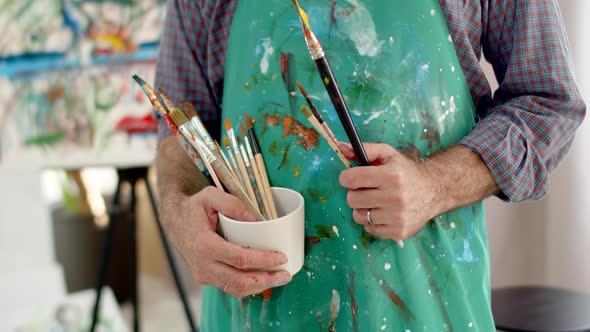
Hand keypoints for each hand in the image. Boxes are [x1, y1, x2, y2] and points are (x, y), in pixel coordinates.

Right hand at [160, 186, 291, 296]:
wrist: (173, 219)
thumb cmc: (193, 207)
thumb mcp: (210, 195)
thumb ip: (233, 204)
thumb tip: (256, 219)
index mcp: (204, 245)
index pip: (239, 259)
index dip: (263, 261)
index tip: (281, 257)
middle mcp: (202, 265)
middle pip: (239, 281)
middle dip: (266, 280)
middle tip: (286, 275)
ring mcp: (202, 274)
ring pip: (235, 289)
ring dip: (259, 287)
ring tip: (279, 279)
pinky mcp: (205, 278)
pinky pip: (229, 287)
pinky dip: (248, 286)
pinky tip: (263, 279)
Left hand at [338, 142, 440, 241]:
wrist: (434, 190)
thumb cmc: (405, 171)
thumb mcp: (388, 154)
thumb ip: (365, 150)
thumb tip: (341, 148)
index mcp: (391, 175)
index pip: (351, 179)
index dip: (346, 178)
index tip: (351, 178)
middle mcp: (395, 197)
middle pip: (352, 199)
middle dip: (355, 193)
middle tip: (366, 190)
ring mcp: (397, 217)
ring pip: (359, 216)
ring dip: (363, 209)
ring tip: (375, 202)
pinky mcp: (399, 231)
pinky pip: (370, 229)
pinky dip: (372, 222)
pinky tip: (383, 213)